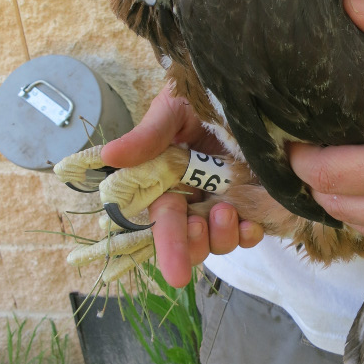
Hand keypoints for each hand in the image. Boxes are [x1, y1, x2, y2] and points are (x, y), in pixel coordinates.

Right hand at [102, 84, 263, 286]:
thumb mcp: (170, 113)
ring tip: (227, 212)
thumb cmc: (196, 98)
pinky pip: (252, 228)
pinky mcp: (254, 198)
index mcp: (168, 184)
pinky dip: (251, 233)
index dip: (169, 247)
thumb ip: (146, 137)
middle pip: (192, 240)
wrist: (237, 87)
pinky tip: (253, 224)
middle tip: (200, 226)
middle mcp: (194, 198)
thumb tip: (109, 155)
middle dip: (197, 245)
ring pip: (221, 239)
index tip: (177, 275)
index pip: (164, 222)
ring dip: (223, 237)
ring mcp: (225, 200)